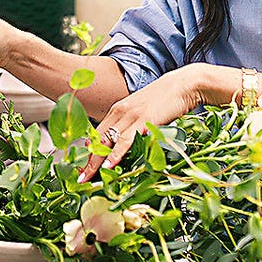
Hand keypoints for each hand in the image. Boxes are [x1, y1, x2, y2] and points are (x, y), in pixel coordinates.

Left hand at [78, 64, 207, 182]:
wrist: (183, 84)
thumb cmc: (166, 99)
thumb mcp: (142, 110)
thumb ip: (132, 123)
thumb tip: (126, 142)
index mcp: (118, 109)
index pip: (97, 134)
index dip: (88, 151)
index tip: (82, 166)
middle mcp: (120, 111)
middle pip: (98, 140)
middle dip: (87, 161)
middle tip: (78, 177)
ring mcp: (131, 116)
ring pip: (107, 142)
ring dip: (95, 162)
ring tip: (87, 177)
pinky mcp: (144, 120)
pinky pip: (126, 140)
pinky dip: (116, 154)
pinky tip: (108, 165)